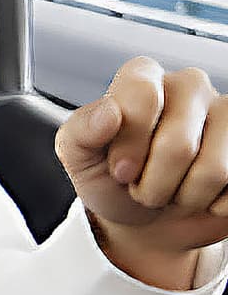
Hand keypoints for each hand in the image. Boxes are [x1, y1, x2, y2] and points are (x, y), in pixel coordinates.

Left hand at [56, 59, 227, 289]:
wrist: (147, 218)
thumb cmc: (113, 180)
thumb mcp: (80, 159)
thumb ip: (82, 132)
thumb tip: (109, 112)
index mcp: (143, 76)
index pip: (143, 95)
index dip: (129, 145)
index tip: (119, 170)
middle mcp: (190, 84)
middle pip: (179, 145)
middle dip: (154, 183)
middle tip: (143, 186)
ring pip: (216, 169)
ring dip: (185, 197)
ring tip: (173, 190)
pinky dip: (215, 205)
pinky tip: (204, 194)